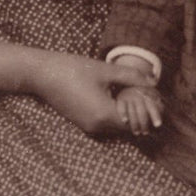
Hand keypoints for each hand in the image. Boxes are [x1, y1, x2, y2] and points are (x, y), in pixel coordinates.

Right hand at [31, 54, 155, 136]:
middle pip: (127, 127)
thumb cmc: (73, 69)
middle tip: (144, 95)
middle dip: (139, 113)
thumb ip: (131, 77)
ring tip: (132, 94)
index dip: (146, 111)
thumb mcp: (105, 70)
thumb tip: (153, 81)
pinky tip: (116, 97)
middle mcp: (96, 126)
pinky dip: (114, 114)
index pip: (136, 122)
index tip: (151, 97)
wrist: (42, 74)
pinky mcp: (82, 123)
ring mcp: (88, 126)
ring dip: (127, 114)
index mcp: (104, 114)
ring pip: (116, 126)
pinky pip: (105, 123)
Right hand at [116, 86, 163, 134]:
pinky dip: (123, 114)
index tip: (158, 125)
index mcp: (149, 95)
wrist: (130, 87)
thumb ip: (158, 107)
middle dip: (144, 123)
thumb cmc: (145, 98)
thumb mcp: (153, 98)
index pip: (153, 106)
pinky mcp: (121, 99)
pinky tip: (125, 121)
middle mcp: (139, 95)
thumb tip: (161, 119)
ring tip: (137, 133)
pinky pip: (121, 107)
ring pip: (132, 111)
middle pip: (141, 111)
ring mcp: (129, 96)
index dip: (155, 116)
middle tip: (145, 133)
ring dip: (134, 123)